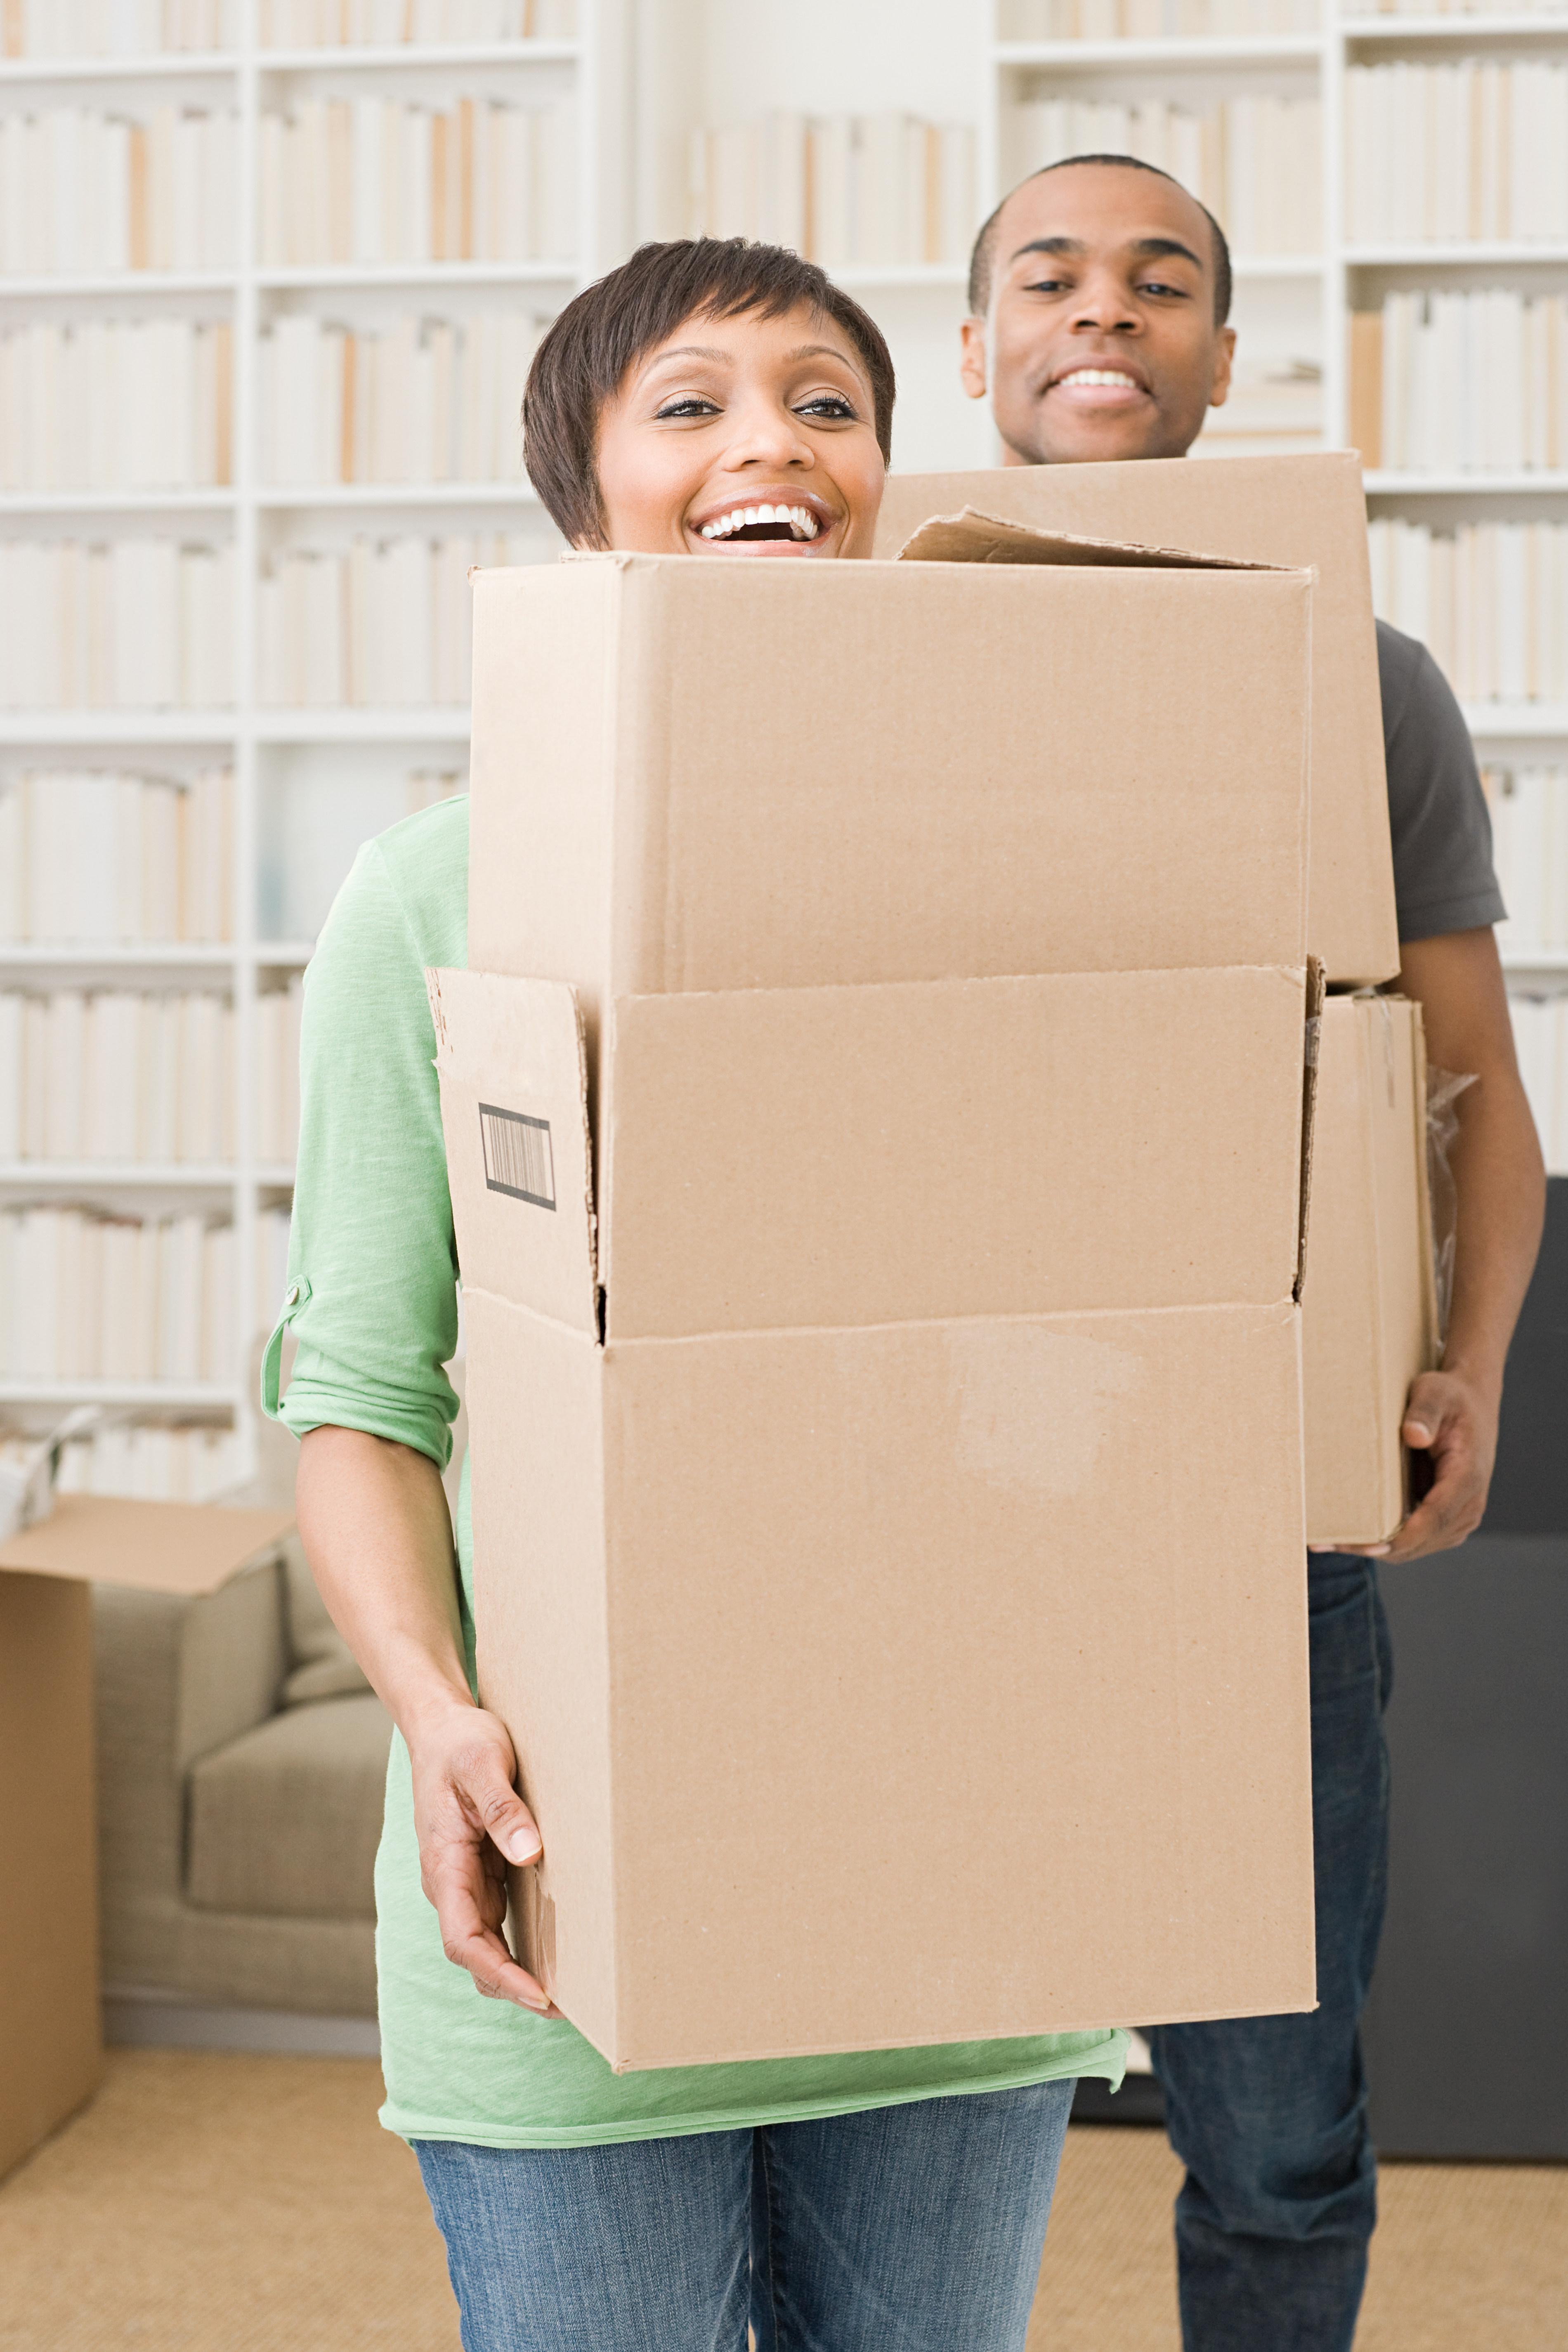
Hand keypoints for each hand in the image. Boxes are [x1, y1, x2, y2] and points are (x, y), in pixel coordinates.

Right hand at [408, 1698, 556, 2013]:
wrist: (441, 1727)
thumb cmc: (461, 1742)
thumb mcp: (482, 1764)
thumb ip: (502, 1808)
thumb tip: (529, 1854)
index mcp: (443, 1864)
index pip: (464, 1939)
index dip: (499, 1972)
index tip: (537, 1994)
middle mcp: (449, 1882)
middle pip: (475, 1953)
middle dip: (513, 1985)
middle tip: (564, 2007)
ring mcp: (463, 1880)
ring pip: (486, 1942)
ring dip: (517, 1971)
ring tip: (566, 1994)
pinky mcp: (480, 1871)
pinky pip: (497, 1920)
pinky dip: (520, 1944)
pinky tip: (553, 1952)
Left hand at [1318, 1367, 1497, 1563]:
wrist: (1471, 1404)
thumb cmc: (1450, 1398)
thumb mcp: (1436, 1393)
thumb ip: (1425, 1412)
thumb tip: (1414, 1435)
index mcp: (1468, 1476)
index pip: (1436, 1517)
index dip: (1402, 1537)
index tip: (1369, 1547)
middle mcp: (1468, 1504)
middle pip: (1420, 1540)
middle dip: (1376, 1547)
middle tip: (1327, 1543)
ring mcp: (1458, 1516)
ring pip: (1415, 1547)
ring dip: (1375, 1548)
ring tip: (1330, 1542)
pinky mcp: (1445, 1520)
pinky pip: (1414, 1540)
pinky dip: (1384, 1541)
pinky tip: (1349, 1536)